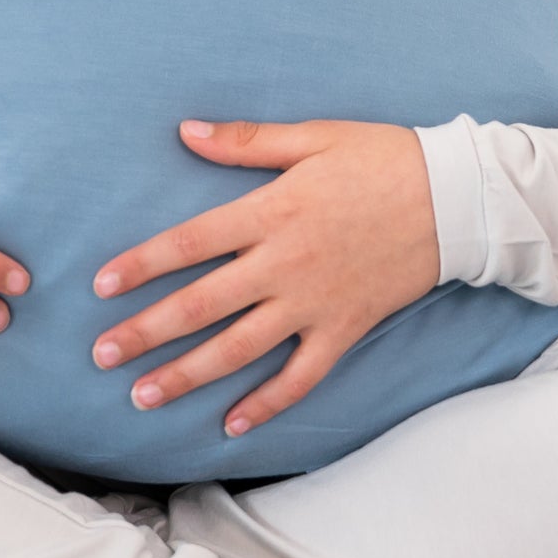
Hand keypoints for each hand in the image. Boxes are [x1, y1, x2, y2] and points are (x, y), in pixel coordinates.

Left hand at [90, 118, 439, 438]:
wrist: (456, 199)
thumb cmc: (381, 158)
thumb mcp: (312, 137)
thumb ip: (245, 142)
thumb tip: (184, 131)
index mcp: (270, 211)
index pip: (188, 244)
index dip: (141, 265)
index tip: (101, 286)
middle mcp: (284, 264)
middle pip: (201, 306)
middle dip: (146, 333)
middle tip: (101, 356)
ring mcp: (314, 303)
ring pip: (238, 349)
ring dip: (187, 375)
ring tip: (142, 396)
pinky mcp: (344, 329)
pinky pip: (299, 376)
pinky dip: (266, 403)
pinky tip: (231, 425)